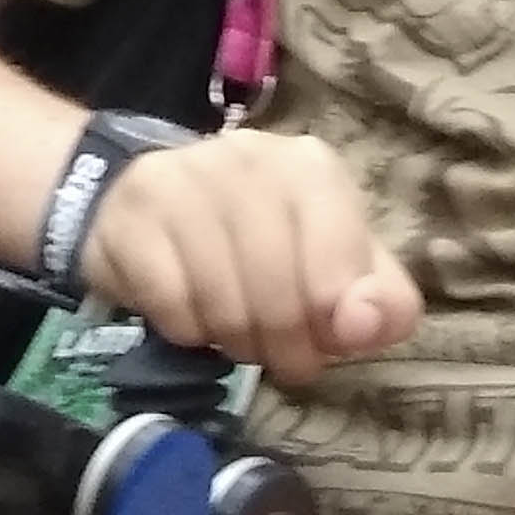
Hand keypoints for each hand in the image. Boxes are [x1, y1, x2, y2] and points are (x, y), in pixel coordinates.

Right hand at [82, 128, 419, 390]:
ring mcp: (187, 175)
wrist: (150, 206)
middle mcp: (251, 157)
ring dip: (233, 339)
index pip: (341, 259)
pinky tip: (188, 312)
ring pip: (224, 300)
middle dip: (282, 344)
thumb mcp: (333, 266)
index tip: (324, 344)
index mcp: (312, 168)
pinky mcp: (136, 208)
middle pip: (280, 288)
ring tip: (234, 333)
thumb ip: (379, 300)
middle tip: (276, 356)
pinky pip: (170, 302)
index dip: (335, 321)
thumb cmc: (261, 243)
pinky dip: (185, 329)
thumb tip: (370, 323)